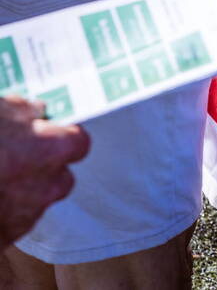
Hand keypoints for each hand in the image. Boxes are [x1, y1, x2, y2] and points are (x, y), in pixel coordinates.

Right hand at [0, 97, 88, 246]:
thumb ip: (22, 111)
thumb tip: (36, 112)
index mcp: (51, 148)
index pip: (78, 143)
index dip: (60, 138)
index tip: (44, 133)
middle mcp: (48, 184)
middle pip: (59, 176)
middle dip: (40, 168)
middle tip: (12, 157)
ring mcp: (27, 214)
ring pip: (34, 200)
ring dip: (18, 190)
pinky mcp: (6, 236)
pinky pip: (12, 220)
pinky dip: (1, 211)